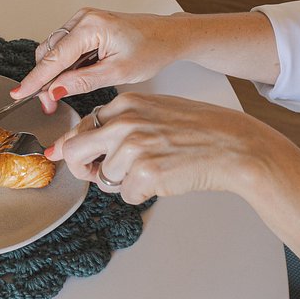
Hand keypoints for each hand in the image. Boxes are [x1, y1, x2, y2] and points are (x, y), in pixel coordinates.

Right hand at [11, 8, 186, 113]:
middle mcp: (83, 18)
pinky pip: (64, 47)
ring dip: (54, 73)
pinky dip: (64, 65)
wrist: (168, 36)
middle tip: (50, 105)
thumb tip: (54, 90)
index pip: (54, 57)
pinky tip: (75, 77)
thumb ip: (82, 81)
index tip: (19, 93)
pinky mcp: (85, 26)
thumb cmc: (152, 49)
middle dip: (45, 80)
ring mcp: (83, 20)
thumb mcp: (117, 73)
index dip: (35, 79)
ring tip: (65, 93)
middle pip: (49, 53)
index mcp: (91, 27)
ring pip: (54, 51)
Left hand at [46, 92, 295, 203]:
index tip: (65, 155)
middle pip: (74, 152)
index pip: (81, 126)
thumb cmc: (198, 129)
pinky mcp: (145, 172)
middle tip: (98, 174)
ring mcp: (134, 147)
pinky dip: (142, 194)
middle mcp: (125, 122)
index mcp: (125, 103)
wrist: (234, 145)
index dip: (74, 147)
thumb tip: (77, 142)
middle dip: (82, 169)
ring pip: (105, 179)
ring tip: (154, 169)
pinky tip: (164, 179)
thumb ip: (118, 122)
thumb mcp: (153, 111)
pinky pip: (126, 195)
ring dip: (124, 182)